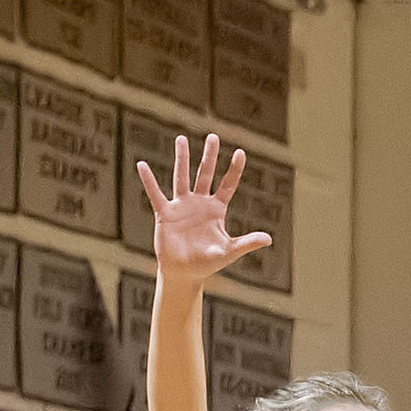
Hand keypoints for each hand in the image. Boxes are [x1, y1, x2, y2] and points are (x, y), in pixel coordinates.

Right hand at [138, 133, 272, 288]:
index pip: (227, 185)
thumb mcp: (230, 251)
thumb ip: (247, 243)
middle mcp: (199, 203)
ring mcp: (182, 206)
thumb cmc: (208, 262)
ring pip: (182, 177)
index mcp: (216, 210)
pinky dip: (149, 180)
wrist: (184, 273)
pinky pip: (156, 194)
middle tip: (213, 136)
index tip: (240, 152)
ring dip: (182, 158)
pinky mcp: (165, 213)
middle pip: (205, 174)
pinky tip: (142, 165)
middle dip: (209, 156)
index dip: (234, 169)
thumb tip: (269, 239)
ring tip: (181, 139)